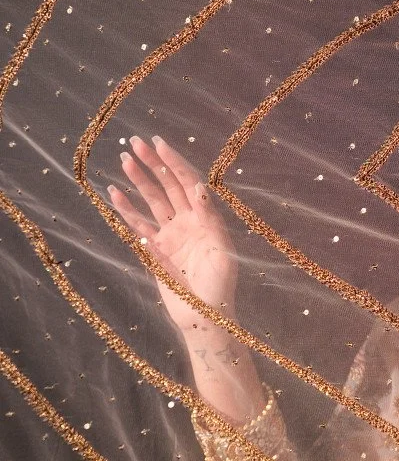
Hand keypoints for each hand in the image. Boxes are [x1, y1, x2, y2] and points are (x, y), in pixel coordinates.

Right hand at [107, 135, 238, 336]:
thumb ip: (211, 219)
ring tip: (124, 159)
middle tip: (135, 142)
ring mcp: (171, 235)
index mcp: (207, 219)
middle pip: (168, 186)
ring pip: (152, 201)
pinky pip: (137, 225)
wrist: (204, 318)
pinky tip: (114, 192)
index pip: (189, 183)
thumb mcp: (222, 252)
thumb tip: (199, 187)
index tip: (159, 144)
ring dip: (138, 181)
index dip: (174, 163)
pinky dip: (125, 210)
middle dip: (152, 164)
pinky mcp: (155, 251)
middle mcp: (189, 223)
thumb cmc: (220, 287)